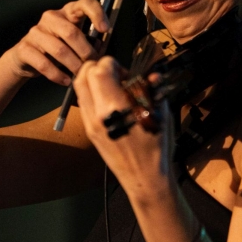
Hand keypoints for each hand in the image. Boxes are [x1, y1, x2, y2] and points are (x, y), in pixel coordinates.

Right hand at [4, 0, 109, 85]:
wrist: (27, 60)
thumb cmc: (56, 50)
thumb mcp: (75, 44)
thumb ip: (89, 44)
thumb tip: (101, 50)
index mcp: (67, 13)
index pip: (84, 3)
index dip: (96, 13)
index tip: (105, 29)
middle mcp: (51, 18)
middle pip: (72, 32)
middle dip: (86, 52)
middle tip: (93, 66)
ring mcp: (36, 32)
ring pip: (59, 50)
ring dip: (73, 66)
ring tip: (81, 75)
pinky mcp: (24, 48)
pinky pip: (44, 64)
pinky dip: (58, 75)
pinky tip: (66, 81)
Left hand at [74, 56, 174, 198]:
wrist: (144, 177)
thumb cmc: (158, 146)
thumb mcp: (161, 114)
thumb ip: (153, 90)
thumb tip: (152, 74)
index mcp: (115, 108)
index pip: (99, 71)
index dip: (112, 63)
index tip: (125, 72)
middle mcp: (97, 114)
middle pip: (82, 76)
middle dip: (98, 67)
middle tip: (116, 75)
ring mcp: (90, 123)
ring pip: (79, 89)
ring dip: (92, 79)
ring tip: (113, 87)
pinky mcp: (89, 130)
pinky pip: (83, 103)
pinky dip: (92, 94)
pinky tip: (110, 101)